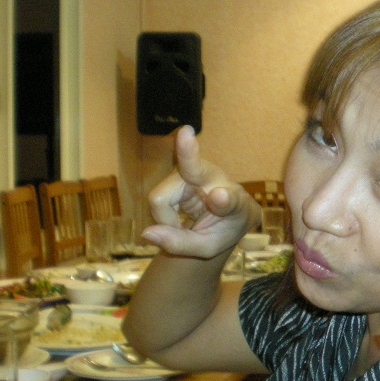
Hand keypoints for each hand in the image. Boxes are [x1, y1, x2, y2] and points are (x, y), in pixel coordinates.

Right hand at [142, 125, 257, 258]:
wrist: (232, 214)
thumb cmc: (224, 228)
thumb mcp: (208, 247)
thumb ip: (180, 244)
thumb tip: (145, 233)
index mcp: (234, 204)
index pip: (229, 201)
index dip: (223, 200)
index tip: (220, 194)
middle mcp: (215, 180)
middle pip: (184, 181)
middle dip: (181, 170)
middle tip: (186, 133)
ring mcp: (194, 170)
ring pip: (160, 198)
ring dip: (166, 218)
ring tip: (183, 223)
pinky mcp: (178, 171)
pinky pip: (158, 198)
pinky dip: (164, 214)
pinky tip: (178, 215)